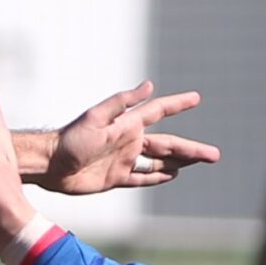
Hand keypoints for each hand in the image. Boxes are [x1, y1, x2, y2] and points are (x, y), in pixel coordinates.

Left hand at [41, 77, 218, 194]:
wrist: (50, 165)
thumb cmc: (71, 139)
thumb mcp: (97, 117)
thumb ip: (123, 103)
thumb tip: (149, 85)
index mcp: (127, 125)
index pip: (159, 112)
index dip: (177, 104)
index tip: (196, 98)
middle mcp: (130, 141)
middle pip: (168, 145)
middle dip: (192, 150)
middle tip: (215, 155)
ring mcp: (124, 160)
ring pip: (160, 162)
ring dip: (181, 162)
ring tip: (201, 161)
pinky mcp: (116, 178)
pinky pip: (143, 179)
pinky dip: (158, 177)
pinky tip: (173, 175)